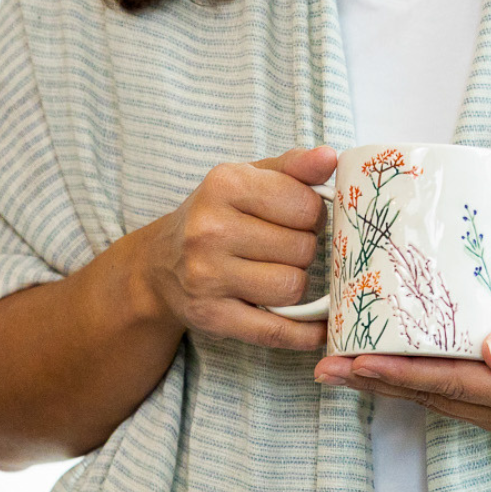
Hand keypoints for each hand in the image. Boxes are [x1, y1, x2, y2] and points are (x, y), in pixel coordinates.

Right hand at [137, 146, 337, 350]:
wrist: (160, 266)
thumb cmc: (215, 217)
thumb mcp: (247, 179)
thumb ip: (293, 167)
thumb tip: (330, 158)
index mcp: (224, 185)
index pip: (305, 205)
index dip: (313, 216)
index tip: (298, 219)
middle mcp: (211, 230)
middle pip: (301, 249)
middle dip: (302, 251)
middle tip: (282, 250)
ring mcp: (208, 276)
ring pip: (292, 287)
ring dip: (294, 284)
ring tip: (274, 274)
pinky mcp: (212, 316)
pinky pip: (275, 330)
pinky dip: (303, 333)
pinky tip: (318, 330)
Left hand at [313, 277, 490, 435]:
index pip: (449, 381)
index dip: (400, 372)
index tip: (356, 358)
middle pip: (429, 396)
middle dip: (374, 382)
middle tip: (323, 366)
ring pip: (430, 400)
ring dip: (382, 385)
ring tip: (335, 367)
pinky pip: (442, 396)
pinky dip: (406, 382)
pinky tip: (376, 367)